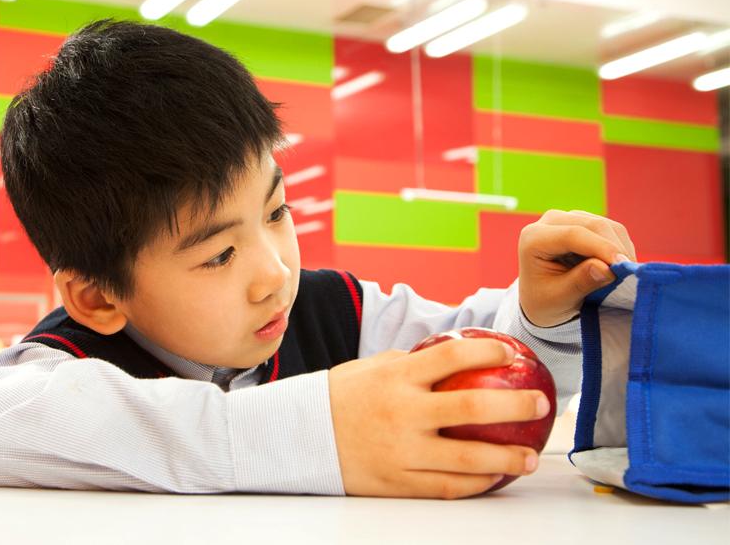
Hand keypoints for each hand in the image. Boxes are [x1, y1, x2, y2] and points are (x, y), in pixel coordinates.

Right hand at [328, 339, 550, 498]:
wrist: (298, 438)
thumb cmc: (338, 399)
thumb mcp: (368, 369)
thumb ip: (409, 364)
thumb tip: (452, 357)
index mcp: (395, 378)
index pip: (451, 356)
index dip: (488, 352)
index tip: (511, 354)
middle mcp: (402, 413)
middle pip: (472, 406)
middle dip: (515, 405)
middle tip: (541, 404)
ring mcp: (401, 451)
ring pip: (468, 458)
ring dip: (507, 458)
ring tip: (530, 458)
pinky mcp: (398, 482)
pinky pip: (447, 486)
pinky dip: (476, 483)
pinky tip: (494, 479)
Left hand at [518, 210, 636, 326]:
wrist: (541, 297)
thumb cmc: (545, 300)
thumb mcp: (558, 298)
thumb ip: (580, 282)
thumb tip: (606, 269)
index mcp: (533, 238)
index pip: (572, 235)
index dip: (600, 247)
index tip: (621, 266)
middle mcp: (549, 221)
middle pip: (593, 225)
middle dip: (614, 249)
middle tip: (629, 274)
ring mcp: (569, 218)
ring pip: (606, 226)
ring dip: (620, 249)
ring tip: (624, 275)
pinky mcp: (585, 222)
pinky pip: (612, 229)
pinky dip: (621, 247)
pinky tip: (620, 267)